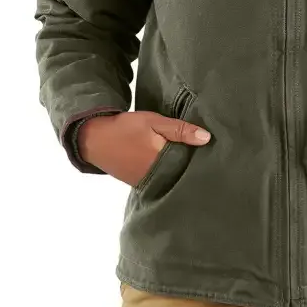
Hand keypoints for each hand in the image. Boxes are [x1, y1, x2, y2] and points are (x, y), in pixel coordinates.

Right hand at [76, 110, 211, 185]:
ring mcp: (146, 183)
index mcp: (162, 161)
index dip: (201, 159)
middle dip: (191, 167)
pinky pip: (159, 181)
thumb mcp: (154, 122)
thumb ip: (180, 130)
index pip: (190, 164)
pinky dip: (166, 174)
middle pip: (181, 174)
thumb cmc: (126, 128)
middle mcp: (156, 177)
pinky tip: (172, 166)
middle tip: (206, 160)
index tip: (212, 154)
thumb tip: (207, 138)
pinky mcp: (138, 183)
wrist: (94, 139)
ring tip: (191, 163)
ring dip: (178, 171)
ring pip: (170, 178)